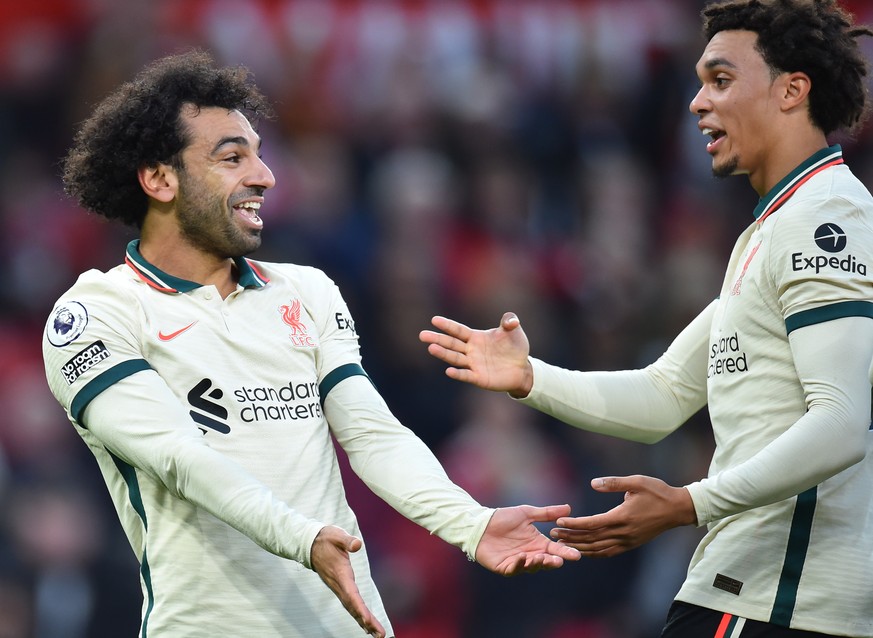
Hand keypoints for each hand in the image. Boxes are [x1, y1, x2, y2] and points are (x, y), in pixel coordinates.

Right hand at [310, 526, 385, 636]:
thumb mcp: (337, 535)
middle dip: (366, 622)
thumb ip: (347, 541)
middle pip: (353, 607)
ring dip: (364, 622)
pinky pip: (350, 605)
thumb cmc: (326, 539)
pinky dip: (359, 615)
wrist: (311, 544)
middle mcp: (339, 585)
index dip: (360, 608)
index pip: (351, 594)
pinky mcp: (340, 588)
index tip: (368, 620)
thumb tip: (357, 545)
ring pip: (352, 608)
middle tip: (380, 635)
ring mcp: (339, 588)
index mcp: (340, 574)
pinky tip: (366, 624)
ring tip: (377, 635)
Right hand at [419, 313, 533, 397]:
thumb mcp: (514, 331)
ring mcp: (473, 364)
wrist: (522, 369)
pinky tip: (449, 371)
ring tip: (431, 348)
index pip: (458, 330)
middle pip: (451, 344)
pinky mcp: (478, 378)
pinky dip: (458, 374)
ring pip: (455, 358)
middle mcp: (471, 350)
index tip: (434, 320)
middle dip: (437, 339)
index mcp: (476, 337)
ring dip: (443, 354)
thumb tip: (511, 321)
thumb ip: (509, 322)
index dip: (447, 325)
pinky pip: (466, 375)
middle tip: (422, 335)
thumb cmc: (515, 348)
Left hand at [475, 504, 580, 574]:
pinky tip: (522, 557)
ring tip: (540, 557)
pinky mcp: (504, 567)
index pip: (555, 549)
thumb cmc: (503, 518)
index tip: (576, 555)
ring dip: (537, 563)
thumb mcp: (527, 513)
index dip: (565, 552)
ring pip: (531, 567)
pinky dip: (519, 564)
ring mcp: (518, 562)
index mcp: (538, 543)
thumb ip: (547, 513)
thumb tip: (568, 507)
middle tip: (558, 560)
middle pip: (545, 562)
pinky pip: (513, 569)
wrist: (481, 524)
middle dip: (552, 562)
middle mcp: (530, 554)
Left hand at [549, 476, 696, 557]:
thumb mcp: (636, 481)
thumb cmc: (657, 491)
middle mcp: (624, 532)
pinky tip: (584, 550)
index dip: (574, 524)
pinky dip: (594, 552)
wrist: (678, 509)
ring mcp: (628, 541)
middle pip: (591, 538)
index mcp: (622, 517)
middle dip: (571, 537)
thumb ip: (613, 483)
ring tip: (562, 543)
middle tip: (552, 534)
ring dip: (579, 546)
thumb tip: (593, 483)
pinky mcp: (631, 544)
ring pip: (599, 548)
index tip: (559, 521)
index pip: (592, 523)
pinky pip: (609, 552)